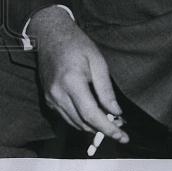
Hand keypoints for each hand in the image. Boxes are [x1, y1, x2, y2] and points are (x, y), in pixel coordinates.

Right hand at [30, 7, 127, 143]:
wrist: (50, 34)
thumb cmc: (76, 43)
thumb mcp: (97, 60)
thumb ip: (105, 89)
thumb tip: (116, 112)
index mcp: (71, 82)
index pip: (91, 115)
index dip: (108, 129)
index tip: (123, 137)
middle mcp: (57, 93)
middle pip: (83, 123)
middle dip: (103, 129)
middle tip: (120, 127)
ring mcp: (50, 97)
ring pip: (74, 123)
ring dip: (92, 126)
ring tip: (108, 120)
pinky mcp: (48, 98)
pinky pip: (66, 116)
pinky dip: (80, 120)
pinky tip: (91, 112)